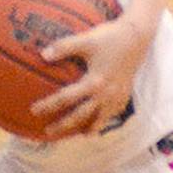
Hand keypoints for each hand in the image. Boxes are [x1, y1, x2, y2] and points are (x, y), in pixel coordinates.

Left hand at [33, 12, 149, 138]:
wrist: (138, 36)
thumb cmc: (110, 37)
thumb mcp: (86, 40)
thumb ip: (64, 47)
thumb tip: (42, 55)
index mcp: (94, 82)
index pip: (66, 98)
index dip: (49, 105)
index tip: (34, 111)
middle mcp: (106, 94)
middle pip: (81, 115)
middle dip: (64, 125)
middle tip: (48, 131)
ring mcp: (117, 96)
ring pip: (101, 119)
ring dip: (89, 128)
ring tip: (79, 136)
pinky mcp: (125, 94)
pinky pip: (113, 113)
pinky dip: (105, 120)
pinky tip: (99, 123)